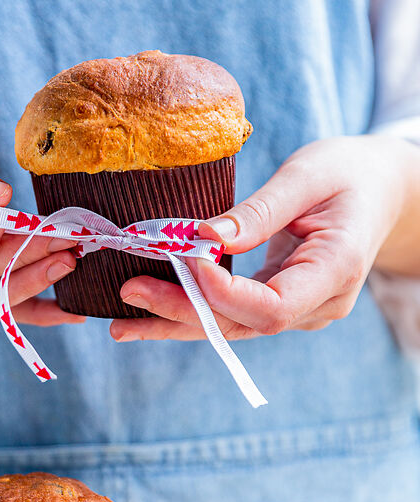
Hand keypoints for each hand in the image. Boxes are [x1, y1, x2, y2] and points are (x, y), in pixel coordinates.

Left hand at [110, 135, 413, 341]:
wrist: (379, 191)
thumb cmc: (349, 174)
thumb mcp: (309, 175)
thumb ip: (260, 211)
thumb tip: (203, 237)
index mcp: (336, 270)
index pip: (272, 305)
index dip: (221, 291)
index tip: (182, 257)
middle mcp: (318, 303)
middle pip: (242, 324)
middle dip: (182, 311)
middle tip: (129, 292)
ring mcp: (300, 309)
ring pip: (231, 327)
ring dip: (176, 321)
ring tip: (122, 324)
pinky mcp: (279, 301)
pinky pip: (232, 314)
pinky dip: (191, 311)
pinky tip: (149, 313)